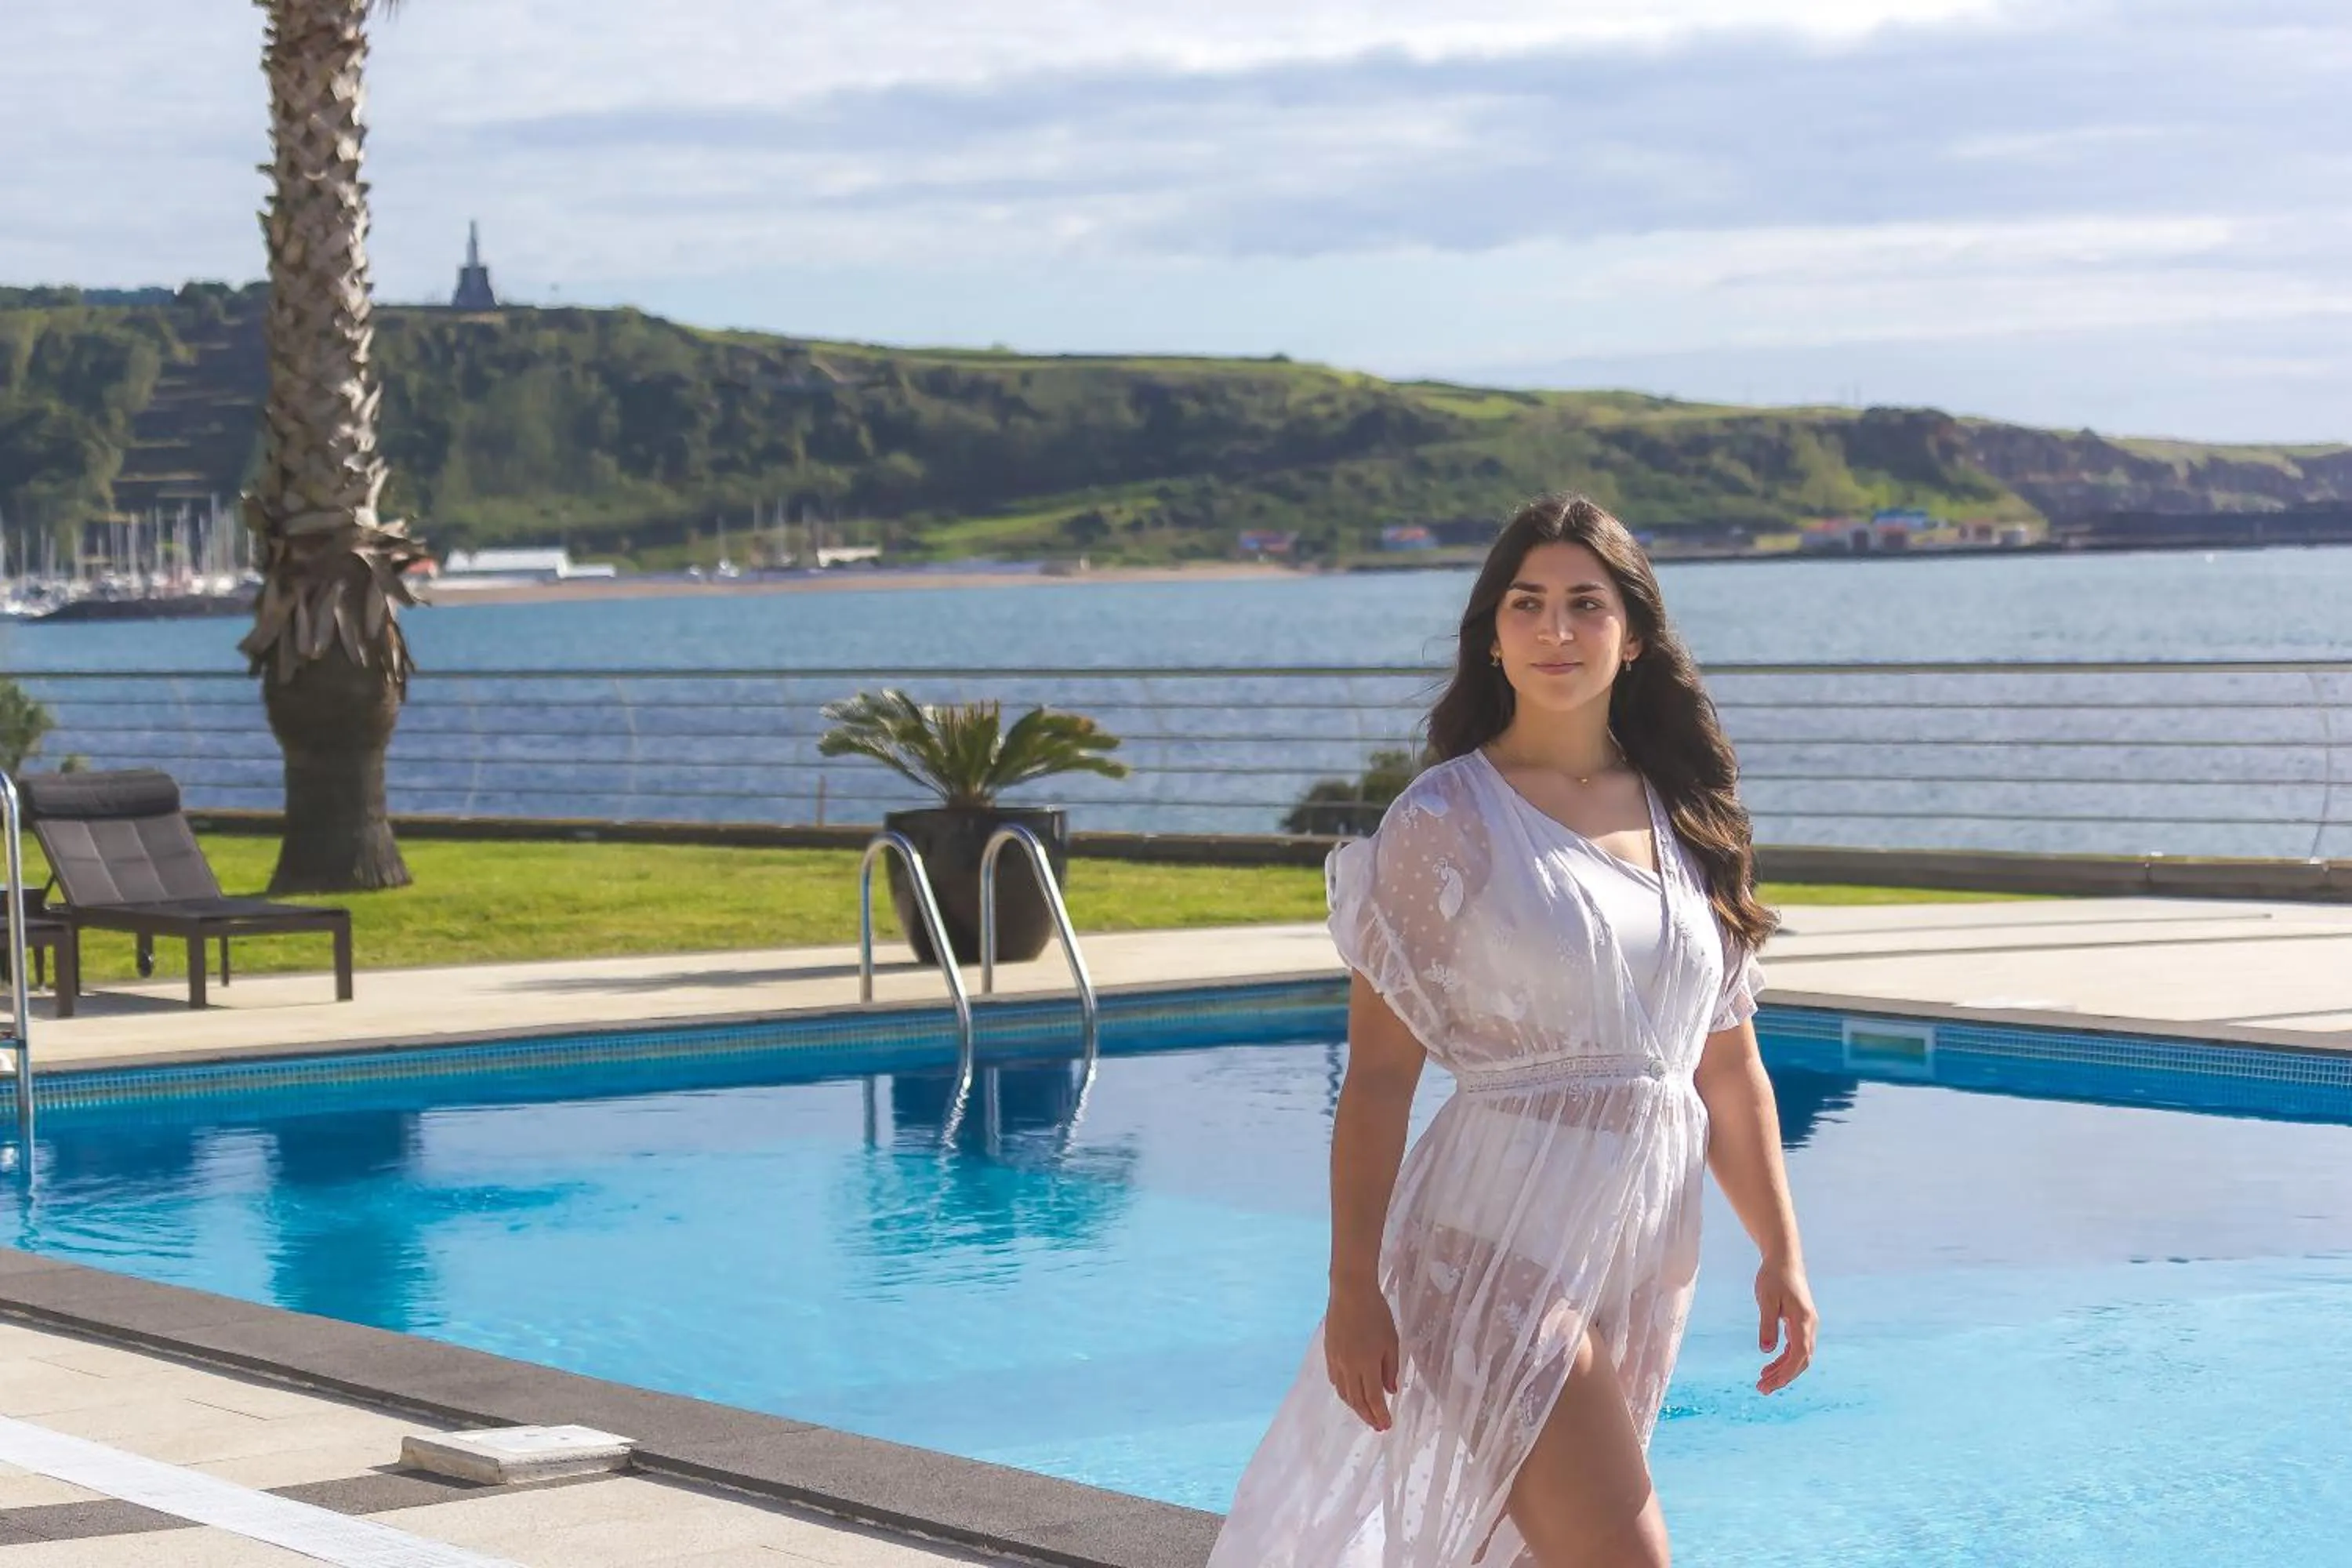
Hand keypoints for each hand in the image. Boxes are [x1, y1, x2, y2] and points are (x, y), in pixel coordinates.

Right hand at [1324, 1281, 1399, 1430]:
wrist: (1350, 1292)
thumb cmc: (1376, 1313)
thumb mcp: (1391, 1340)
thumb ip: (1390, 1368)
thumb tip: (1389, 1391)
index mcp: (1366, 1365)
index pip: (1373, 1398)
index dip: (1379, 1414)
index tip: (1386, 1426)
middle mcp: (1348, 1367)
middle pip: (1356, 1400)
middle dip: (1367, 1416)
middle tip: (1377, 1426)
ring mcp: (1336, 1360)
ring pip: (1344, 1392)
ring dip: (1355, 1406)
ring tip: (1365, 1413)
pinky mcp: (1328, 1352)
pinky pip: (1335, 1379)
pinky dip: (1343, 1391)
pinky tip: (1349, 1393)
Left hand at [1754, 1258, 1816, 1394]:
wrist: (1784, 1259)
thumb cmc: (1773, 1277)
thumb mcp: (1766, 1300)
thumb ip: (1767, 1325)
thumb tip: (1766, 1351)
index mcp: (1803, 1321)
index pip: (1798, 1355)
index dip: (1785, 1373)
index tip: (1768, 1384)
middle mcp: (1809, 1326)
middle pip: (1801, 1360)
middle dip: (1783, 1377)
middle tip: (1762, 1389)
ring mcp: (1807, 1325)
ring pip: (1799, 1356)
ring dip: (1783, 1370)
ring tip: (1763, 1382)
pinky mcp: (1801, 1323)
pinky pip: (1796, 1347)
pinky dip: (1784, 1359)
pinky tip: (1770, 1365)